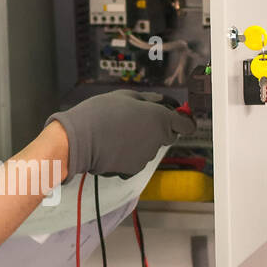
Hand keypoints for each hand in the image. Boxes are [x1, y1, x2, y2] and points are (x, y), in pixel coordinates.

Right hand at [44, 89, 194, 180]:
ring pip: (150, 148)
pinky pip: (136, 160)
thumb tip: (163, 102)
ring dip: (141, 141)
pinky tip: (114, 146)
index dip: (184, 121)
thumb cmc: (101, 113)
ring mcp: (146, 156)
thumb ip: (149, 100)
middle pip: (168, 136)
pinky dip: (129, 155)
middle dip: (159, 129)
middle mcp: (158, 140)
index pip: (186, 125)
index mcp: (160, 119)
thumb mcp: (126, 96)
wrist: (80, 139)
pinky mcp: (133, 169)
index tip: (178, 118)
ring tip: (119, 132)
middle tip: (139, 121)